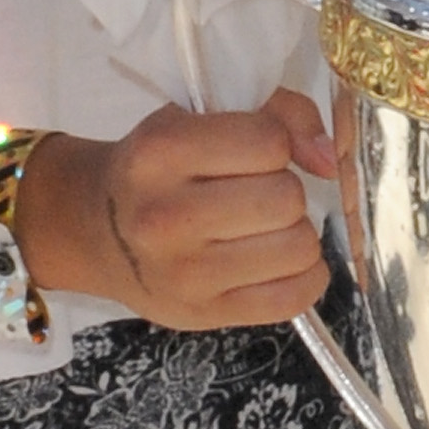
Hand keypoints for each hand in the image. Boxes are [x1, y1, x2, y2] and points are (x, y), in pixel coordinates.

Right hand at [23, 87, 335, 329]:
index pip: (267, 142)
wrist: (99, 231)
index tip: (257, 153)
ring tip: (266, 229)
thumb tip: (329, 158)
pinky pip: (293, 298)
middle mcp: (165, 215)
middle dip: (286, 191)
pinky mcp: (204, 314)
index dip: (277, 144)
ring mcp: (183, 272)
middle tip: (258, 195)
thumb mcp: (198, 117)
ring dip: (296, 234)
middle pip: (286, 198)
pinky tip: (281, 263)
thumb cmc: (159, 169)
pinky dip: (305, 277)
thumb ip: (277, 113)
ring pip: (298, 247)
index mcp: (160, 152)